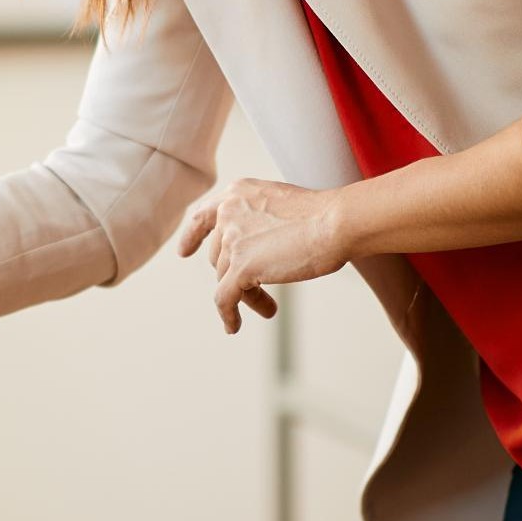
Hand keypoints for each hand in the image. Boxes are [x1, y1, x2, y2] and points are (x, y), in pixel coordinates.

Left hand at [176, 178, 350, 332]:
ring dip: (246, 296)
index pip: (204, 216)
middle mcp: (229, 212)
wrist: (337, 222)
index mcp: (238, 193)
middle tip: (261, 295)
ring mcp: (233, 239)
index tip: (184, 252)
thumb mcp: (282, 207)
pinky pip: (224, 298)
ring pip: (226, 278)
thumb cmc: (325, 216)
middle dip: (237, 276)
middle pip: (221, 255)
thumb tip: (254, 252)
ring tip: (269, 308)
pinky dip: (227, 314)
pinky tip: (233, 326)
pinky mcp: (241, 266)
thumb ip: (262, 220)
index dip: (193, 236)